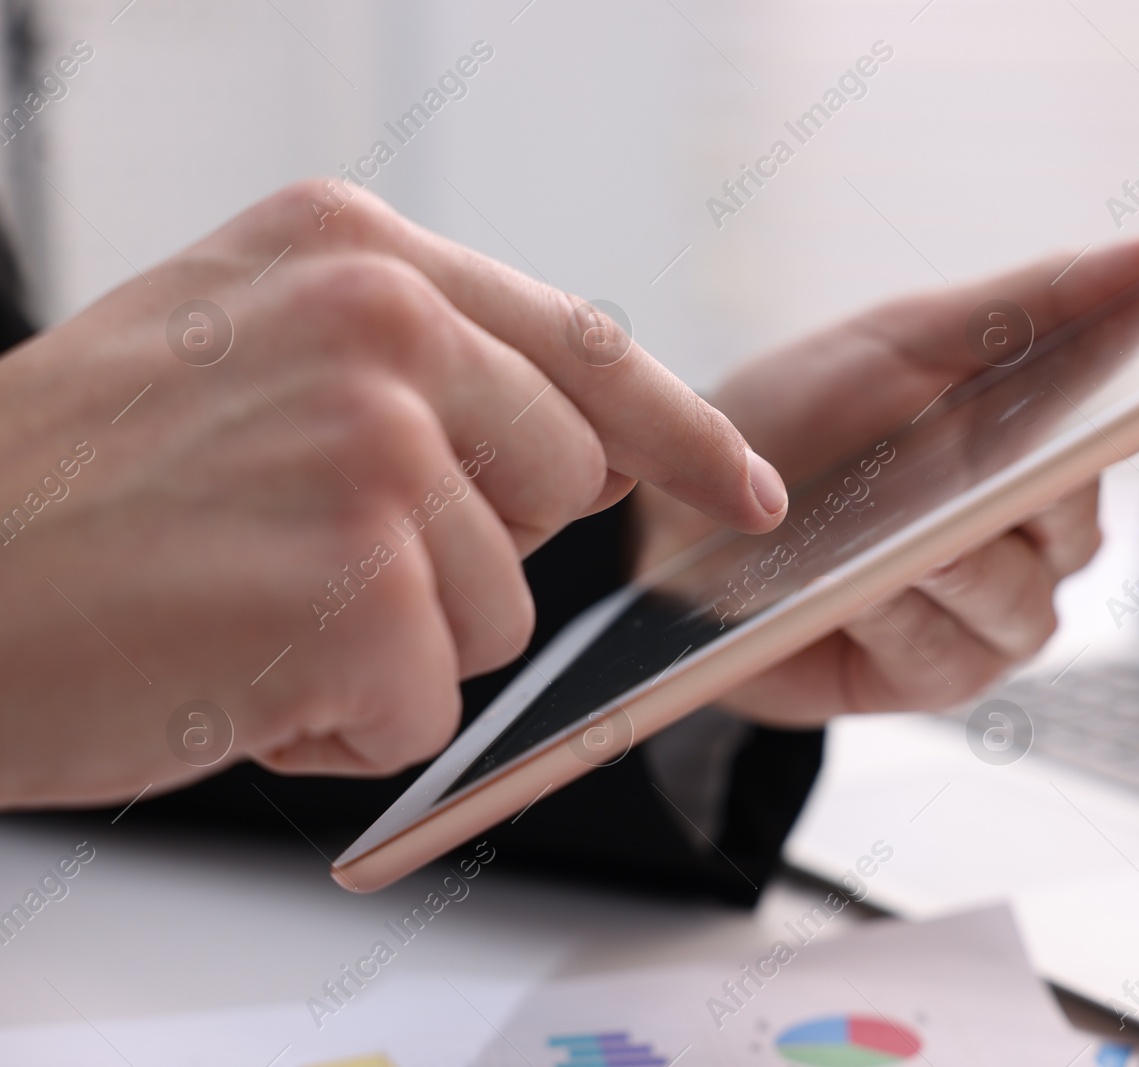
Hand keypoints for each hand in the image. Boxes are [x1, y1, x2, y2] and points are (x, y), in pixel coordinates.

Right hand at [0, 179, 789, 806]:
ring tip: (243, 607)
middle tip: (302, 556)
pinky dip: (332, 723)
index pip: (585, 345)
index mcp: (356, 252)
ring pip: (497, 612)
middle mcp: (377, 322)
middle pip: (559, 492)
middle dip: (464, 559)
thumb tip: (585, 449)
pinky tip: (225, 669)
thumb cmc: (66, 488)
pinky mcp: (354, 579)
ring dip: (386, 646)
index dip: (685, 432)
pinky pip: (421, 704)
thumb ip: (419, 370)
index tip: (750, 493)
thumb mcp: (245, 352)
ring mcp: (373, 444)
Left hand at [634, 222, 1138, 725]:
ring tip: (910, 533)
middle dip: (1033, 489)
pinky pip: (944, 650)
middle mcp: (1033, 535)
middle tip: (995, 457)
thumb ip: (1042, 298)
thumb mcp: (912, 336)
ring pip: (1019, 597)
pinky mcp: (931, 675)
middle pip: (1080, 521)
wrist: (678, 518)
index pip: (1130, 414)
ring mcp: (989, 613)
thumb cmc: (800, 419)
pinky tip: (859, 584)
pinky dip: (902, 613)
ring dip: (958, 562)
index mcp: (1042, 442)